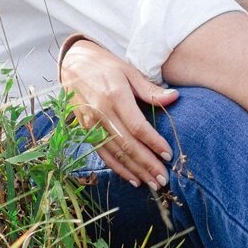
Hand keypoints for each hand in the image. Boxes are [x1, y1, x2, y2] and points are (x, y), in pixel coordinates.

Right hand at [58, 38, 178, 188]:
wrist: (73, 64)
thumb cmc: (105, 66)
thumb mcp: (129, 71)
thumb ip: (150, 89)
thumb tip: (174, 97)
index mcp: (115, 96)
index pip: (137, 126)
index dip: (153, 142)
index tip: (168, 155)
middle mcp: (101, 113)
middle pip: (127, 144)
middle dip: (147, 164)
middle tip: (164, 179)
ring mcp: (91, 124)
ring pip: (116, 153)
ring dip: (135, 171)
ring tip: (152, 183)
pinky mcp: (85, 131)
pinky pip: (103, 154)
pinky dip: (118, 168)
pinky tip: (133, 178)